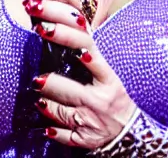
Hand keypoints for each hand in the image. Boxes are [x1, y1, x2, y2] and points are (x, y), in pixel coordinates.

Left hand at [22, 0, 136, 148]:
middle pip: (68, 88)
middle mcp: (100, 99)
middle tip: (36, 79)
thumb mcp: (108, 75)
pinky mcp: (83, 139)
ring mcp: (90, 120)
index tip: (46, 28)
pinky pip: (60, 135)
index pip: (88, 52)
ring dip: (46, 104)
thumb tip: (66, 30)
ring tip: (39, 96)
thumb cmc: (114, 97)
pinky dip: (51, 130)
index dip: (66, 38)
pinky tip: (45, 127)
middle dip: (49, 83)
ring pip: (59, 111)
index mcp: (108, 78)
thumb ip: (89, 57)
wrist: (131, 132)